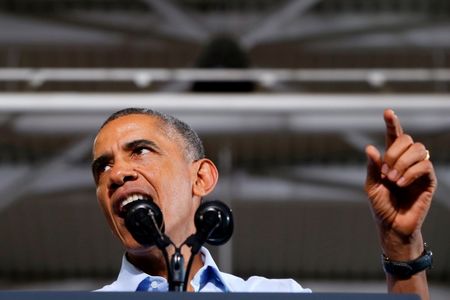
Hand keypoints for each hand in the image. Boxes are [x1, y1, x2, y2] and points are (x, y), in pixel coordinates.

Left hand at [365, 109, 436, 256]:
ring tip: (392, 179)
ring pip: (419, 149)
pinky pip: (425, 165)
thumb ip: (372, 168)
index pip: (394, 137)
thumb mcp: (371, 186)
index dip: (392, 123)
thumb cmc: (381, 206)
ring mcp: (419, 170)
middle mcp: (406, 161)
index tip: (388, 112)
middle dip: (394, 152)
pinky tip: (401, 183)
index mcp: (391, 160)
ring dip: (402, 162)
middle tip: (384, 171)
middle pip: (407, 140)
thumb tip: (370, 148)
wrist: (392, 226)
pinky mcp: (429, 180)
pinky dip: (410, 172)